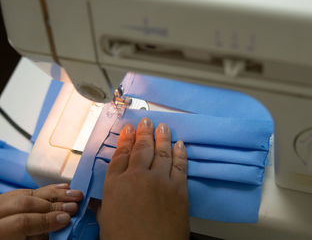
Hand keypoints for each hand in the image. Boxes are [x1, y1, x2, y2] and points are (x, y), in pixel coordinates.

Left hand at [0, 183, 82, 239]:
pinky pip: (23, 191)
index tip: (66, 219)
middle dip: (53, 205)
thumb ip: (37, 238)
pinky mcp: (3, 200)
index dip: (46, 220)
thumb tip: (59, 226)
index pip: (22, 222)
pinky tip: (61, 188)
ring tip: (73, 194)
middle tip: (73, 207)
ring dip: (53, 193)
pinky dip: (44, 190)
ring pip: (24, 193)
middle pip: (24, 204)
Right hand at [98, 117, 189, 239]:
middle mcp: (137, 177)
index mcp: (116, 185)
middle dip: (143, 132)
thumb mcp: (106, 220)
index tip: (128, 129)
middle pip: (141, 148)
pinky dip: (180, 152)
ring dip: (162, 136)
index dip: (124, 140)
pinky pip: (180, 164)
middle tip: (146, 121)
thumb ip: (105, 203)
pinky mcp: (178, 188)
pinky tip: (179, 145)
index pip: (120, 155)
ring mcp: (160, 180)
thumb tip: (102, 198)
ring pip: (161, 151)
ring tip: (162, 127)